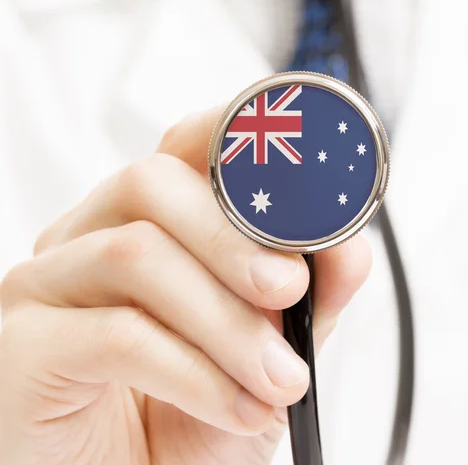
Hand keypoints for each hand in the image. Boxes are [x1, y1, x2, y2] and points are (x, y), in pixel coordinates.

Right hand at [0, 108, 371, 464]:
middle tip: (289, 289)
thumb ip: (311, 295)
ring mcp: (47, 285)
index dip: (237, 138)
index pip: (185, 146)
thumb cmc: (194, 414)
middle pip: (151, 181)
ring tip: (278, 378)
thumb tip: (351, 247)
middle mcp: (88, 235)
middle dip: (234, 238)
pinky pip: (114, 333)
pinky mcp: (22, 346)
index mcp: (147, 220)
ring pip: (135, 253)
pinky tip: (236, 407)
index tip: (301, 170)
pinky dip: (194, 372)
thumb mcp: (272, 349)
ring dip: (226, 321)